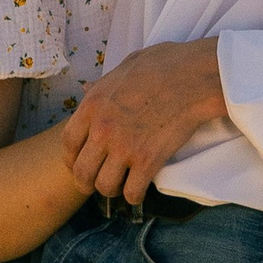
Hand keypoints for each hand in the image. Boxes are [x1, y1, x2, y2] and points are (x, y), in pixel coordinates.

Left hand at [60, 38, 228, 199]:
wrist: (194, 78)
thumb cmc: (164, 66)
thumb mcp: (124, 67)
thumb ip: (103, 83)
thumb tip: (88, 89)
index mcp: (92, 106)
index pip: (68, 143)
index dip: (71, 159)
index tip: (78, 164)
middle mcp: (102, 130)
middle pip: (82, 172)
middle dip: (87, 182)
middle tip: (97, 183)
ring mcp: (124, 148)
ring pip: (104, 186)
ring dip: (111, 190)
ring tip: (120, 186)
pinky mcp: (147, 162)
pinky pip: (132, 193)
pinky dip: (134, 196)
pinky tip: (138, 191)